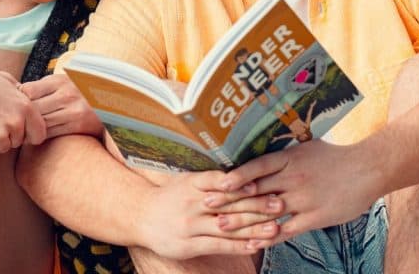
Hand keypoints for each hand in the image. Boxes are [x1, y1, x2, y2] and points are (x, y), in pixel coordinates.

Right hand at [0, 62, 45, 153]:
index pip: (39, 135)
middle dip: (9, 135)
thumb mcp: (10, 83)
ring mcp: (0, 133)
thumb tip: (34, 102)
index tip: (20, 130)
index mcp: (26, 108)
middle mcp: (16, 122)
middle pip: (18, 142)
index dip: (30, 134)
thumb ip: (24, 96)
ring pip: (2, 147)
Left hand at [21, 73, 103, 138]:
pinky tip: (38, 136)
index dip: (19, 100)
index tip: (17, 106)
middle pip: (32, 108)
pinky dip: (41, 136)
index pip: (27, 90)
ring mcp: (73, 110)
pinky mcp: (78, 125)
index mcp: (60, 80)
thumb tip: (15, 92)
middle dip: (22, 117)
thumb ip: (43, 87)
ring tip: (25, 131)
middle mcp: (67, 93)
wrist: (110, 105)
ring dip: (30, 129)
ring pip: (40, 123)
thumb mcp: (63, 82)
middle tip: (16, 123)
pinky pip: (51, 133)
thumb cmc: (79, 94)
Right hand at [136, 171, 281, 259]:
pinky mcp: (189, 245)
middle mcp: (192, 203)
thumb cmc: (169, 196)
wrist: (139, 216)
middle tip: (280, 204)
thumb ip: (210, 178)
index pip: (221, 181)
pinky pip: (218, 246)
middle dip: (257, 205)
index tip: (265, 183)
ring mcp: (190, 225)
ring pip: (227, 227)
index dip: (243, 183)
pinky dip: (238, 246)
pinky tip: (256, 246)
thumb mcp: (185, 180)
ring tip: (275, 227)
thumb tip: (240, 171)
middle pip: (229, 204)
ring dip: (253, 228)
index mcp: (193, 183)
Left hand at [216, 140, 380, 249]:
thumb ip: (283, 151)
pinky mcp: (314, 217)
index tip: (215, 183)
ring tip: (221, 226)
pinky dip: (268, 237)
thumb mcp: (306, 145)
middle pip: (256, 191)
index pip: (257, 167)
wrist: (368, 168)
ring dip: (243, 220)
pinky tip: (252, 242)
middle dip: (230, 199)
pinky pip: (287, 230)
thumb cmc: (335, 156)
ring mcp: (303, 199)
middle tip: (207, 206)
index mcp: (290, 158)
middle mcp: (293, 178)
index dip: (235, 176)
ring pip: (268, 212)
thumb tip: (260, 142)